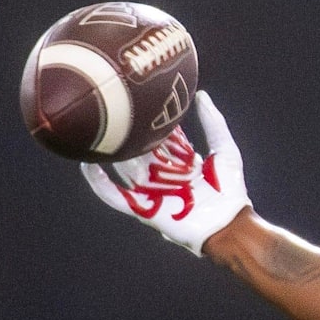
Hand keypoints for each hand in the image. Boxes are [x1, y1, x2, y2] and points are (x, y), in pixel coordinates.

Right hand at [81, 91, 250, 255]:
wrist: (227, 223)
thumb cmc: (230, 189)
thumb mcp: (224, 150)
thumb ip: (213, 123)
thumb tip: (200, 95)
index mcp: (182, 160)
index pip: (161, 135)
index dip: (153, 120)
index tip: (141, 98)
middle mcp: (163, 173)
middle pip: (140, 148)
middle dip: (131, 133)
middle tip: (116, 110)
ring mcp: (151, 190)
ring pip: (125, 167)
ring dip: (114, 152)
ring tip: (99, 131)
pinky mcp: (142, 207)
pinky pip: (114, 195)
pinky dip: (99, 182)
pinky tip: (89, 164)